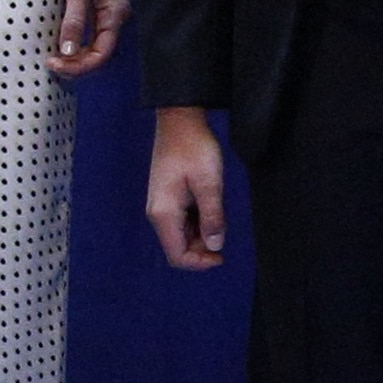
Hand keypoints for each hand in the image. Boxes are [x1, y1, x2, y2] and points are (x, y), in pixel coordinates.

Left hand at [48, 0, 127, 78]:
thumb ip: (74, 22)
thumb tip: (68, 52)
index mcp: (115, 15)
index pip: (101, 55)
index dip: (78, 66)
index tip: (54, 63)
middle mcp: (116, 16)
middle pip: (99, 53)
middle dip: (76, 64)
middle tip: (50, 64)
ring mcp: (109, 10)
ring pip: (95, 44)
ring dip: (76, 54)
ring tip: (54, 57)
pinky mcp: (102, 3)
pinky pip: (92, 31)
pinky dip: (78, 40)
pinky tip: (63, 39)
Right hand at [145, 106, 229, 268]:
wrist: (180, 120)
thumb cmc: (194, 148)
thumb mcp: (209, 183)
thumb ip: (212, 217)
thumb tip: (215, 246)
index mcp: (164, 213)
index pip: (177, 255)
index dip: (200, 262)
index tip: (221, 256)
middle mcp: (158, 213)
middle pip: (178, 247)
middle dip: (202, 248)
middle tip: (224, 232)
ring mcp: (162, 205)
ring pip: (182, 234)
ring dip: (201, 234)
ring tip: (219, 214)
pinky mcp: (168, 197)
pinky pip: (183, 220)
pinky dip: (198, 222)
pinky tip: (212, 206)